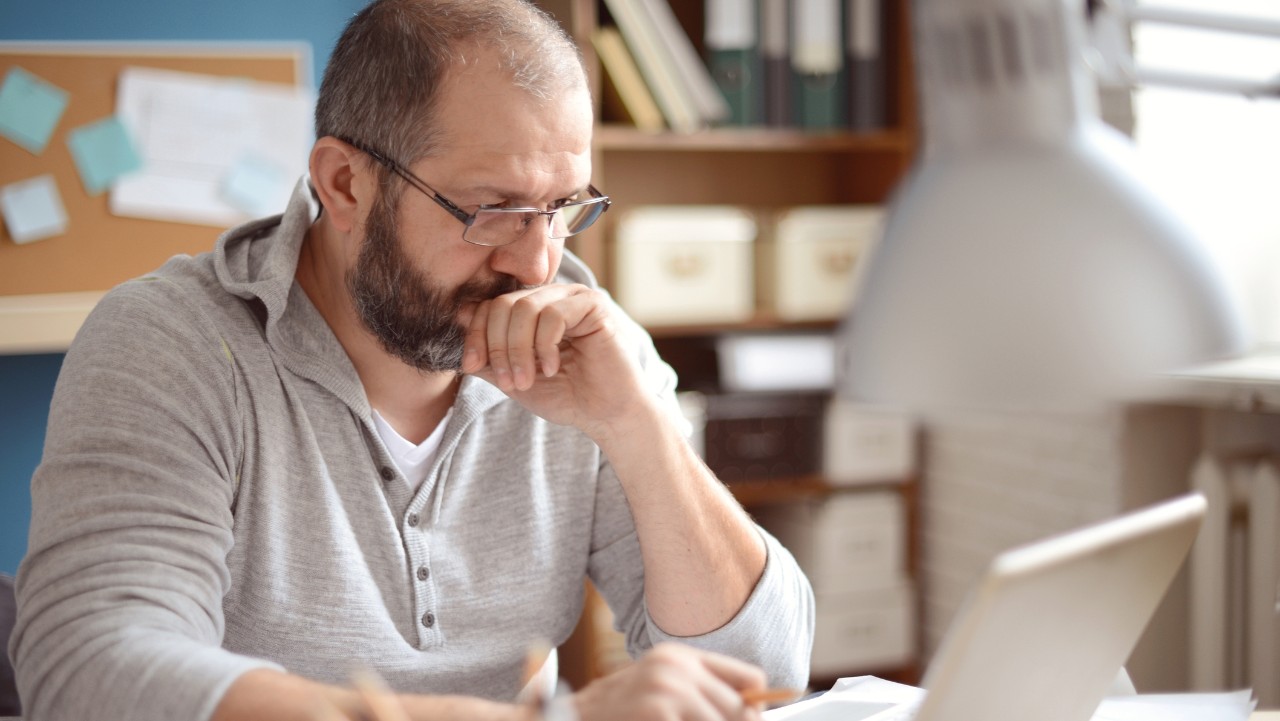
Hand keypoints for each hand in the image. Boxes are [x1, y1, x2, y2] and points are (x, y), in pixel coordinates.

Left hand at [459, 284, 653, 440]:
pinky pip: (552, 315)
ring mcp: (573, 297)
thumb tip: (457, 319)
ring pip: (524, 309)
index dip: (474, 335)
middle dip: (497, 347)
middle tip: (508, 382)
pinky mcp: (593, 305)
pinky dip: (544, 346)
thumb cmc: (565, 397)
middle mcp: (551, 296)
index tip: (472, 366)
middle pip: (503, 305)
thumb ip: (487, 353)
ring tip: (528, 380)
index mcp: (531, 309)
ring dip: (518, 351)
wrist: (606, 416)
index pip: (489, 306)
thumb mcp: (512, 377)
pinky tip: (552, 368)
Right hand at [572, 644, 769, 720]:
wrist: (569, 719)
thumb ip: (698, 693)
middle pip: (743, 711)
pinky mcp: (660, 713)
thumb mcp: (659, 690)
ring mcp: (668, 692)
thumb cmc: (615, 714)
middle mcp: (677, 668)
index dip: (753, 709)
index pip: (751, 679)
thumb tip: (753, 712)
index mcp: (679, 657)